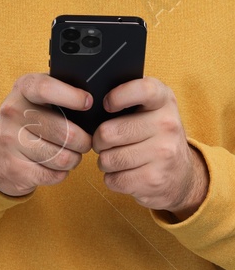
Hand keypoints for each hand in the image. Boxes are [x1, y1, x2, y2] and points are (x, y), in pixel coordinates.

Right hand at [0, 74, 92, 197]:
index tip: (88, 103)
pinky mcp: (13, 167)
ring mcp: (9, 141)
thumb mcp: (37, 99)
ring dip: (73, 160)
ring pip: (64, 158)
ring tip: (68, 154)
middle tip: (83, 142)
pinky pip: (54, 175)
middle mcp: (11, 113)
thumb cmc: (29, 122)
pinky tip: (53, 166)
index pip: (45, 89)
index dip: (72, 96)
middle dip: (84, 142)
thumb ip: (62, 93)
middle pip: (67, 133)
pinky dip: (60, 174)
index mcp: (22, 90)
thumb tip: (99, 99)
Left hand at [94, 77, 206, 219]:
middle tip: (107, 143)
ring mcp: (165, 153)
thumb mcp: (149, 110)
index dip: (118, 96)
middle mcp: (168, 125)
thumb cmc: (153, 136)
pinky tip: (125, 174)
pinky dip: (112, 179)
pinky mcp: (156, 179)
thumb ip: (126, 98)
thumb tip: (87, 100)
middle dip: (98, 141)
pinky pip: (114, 179)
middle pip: (108, 132)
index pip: (143, 90)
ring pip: (107, 158)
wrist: (182, 175)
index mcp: (164, 101)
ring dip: (105, 162)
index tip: (107, 105)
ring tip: (117, 158)